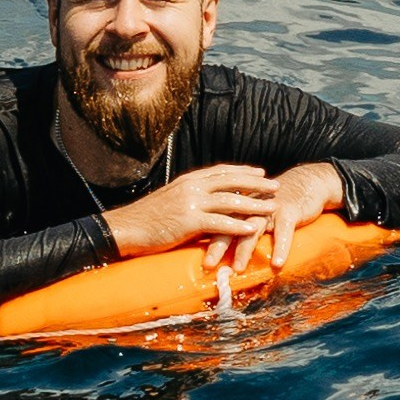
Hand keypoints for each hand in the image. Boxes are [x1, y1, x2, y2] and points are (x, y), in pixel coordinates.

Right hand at [104, 164, 277, 256]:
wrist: (125, 228)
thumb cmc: (145, 219)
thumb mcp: (170, 201)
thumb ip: (189, 199)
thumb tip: (205, 203)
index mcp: (188, 181)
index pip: (221, 171)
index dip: (242, 172)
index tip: (259, 172)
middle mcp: (192, 187)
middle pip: (231, 181)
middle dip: (255, 183)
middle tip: (274, 185)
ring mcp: (190, 203)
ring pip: (230, 200)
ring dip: (254, 203)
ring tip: (272, 207)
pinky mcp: (188, 221)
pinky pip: (219, 222)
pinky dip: (238, 225)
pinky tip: (252, 228)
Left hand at [204, 162, 343, 272]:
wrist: (305, 183)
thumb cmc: (274, 202)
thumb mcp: (250, 210)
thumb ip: (233, 223)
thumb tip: (212, 245)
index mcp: (235, 202)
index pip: (213, 218)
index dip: (199, 233)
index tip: (188, 250)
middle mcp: (248, 203)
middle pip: (228, 223)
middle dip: (217, 245)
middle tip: (208, 265)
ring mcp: (268, 207)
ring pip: (253, 228)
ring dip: (245, 249)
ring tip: (238, 269)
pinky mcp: (289, 211)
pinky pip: (284, 232)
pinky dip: (281, 247)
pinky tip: (277, 263)